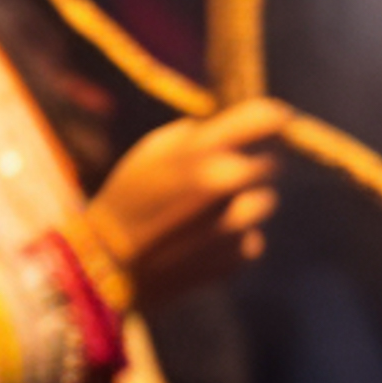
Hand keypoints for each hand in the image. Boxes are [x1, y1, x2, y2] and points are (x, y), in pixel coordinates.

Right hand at [85, 99, 286, 305]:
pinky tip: (202, 242)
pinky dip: (234, 239)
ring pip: (264, 202)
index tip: (273, 122)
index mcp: (201, 150)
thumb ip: (198, 136)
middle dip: (251, 164)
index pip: (267, 118)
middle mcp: (225, 183)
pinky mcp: (237, 258)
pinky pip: (251, 238)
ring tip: (206, 214)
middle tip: (223, 174)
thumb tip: (235, 126)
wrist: (108, 264)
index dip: (272, 118)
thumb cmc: (127, 198)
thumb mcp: (152, 151)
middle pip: (272, 163)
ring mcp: (235, 224)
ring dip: (243, 204)